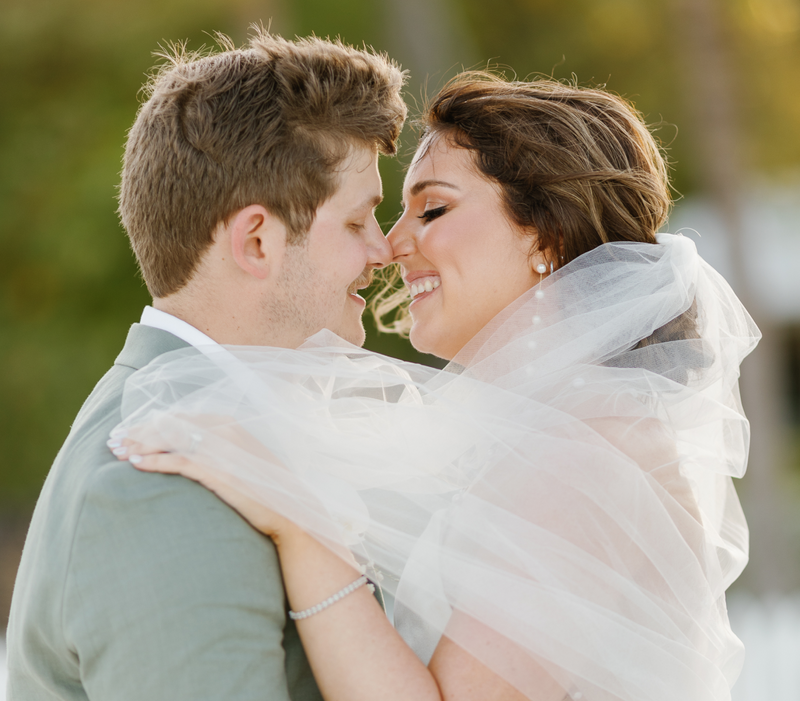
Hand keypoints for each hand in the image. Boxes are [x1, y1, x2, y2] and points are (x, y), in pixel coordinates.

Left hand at [107, 420, 303, 543]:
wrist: (290, 510)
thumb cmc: (266, 488)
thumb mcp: (244, 459)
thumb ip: (221, 448)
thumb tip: (194, 451)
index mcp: (230, 424)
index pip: (181, 418)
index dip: (152, 423)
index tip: (130, 430)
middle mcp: (225, 430)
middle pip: (171, 424)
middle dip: (139, 431)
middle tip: (114, 440)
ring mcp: (222, 449)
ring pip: (170, 439)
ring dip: (140, 444)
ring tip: (118, 452)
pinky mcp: (218, 470)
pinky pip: (178, 461)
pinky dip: (153, 461)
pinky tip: (135, 464)